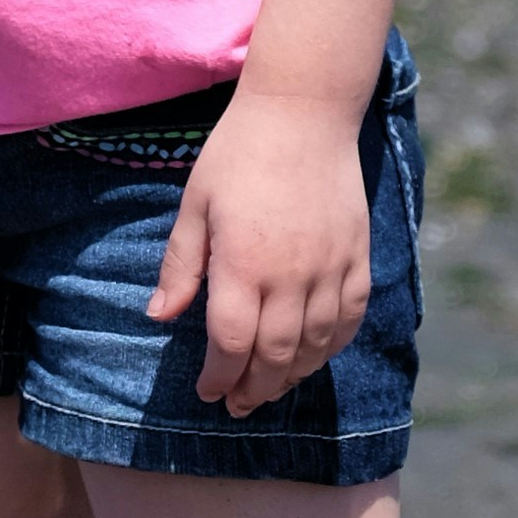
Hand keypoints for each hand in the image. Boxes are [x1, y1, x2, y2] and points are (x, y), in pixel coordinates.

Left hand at [146, 89, 369, 414]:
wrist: (303, 112)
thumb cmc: (238, 154)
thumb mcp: (195, 205)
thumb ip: (180, 266)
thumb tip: (159, 317)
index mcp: (243, 263)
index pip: (231, 342)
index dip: (218, 376)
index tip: (208, 391)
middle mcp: (291, 274)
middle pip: (275, 355)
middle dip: (254, 389)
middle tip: (238, 405)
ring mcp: (330, 267)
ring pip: (315, 344)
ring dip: (291, 375)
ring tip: (271, 389)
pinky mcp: (357, 256)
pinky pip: (350, 317)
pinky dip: (332, 346)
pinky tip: (314, 356)